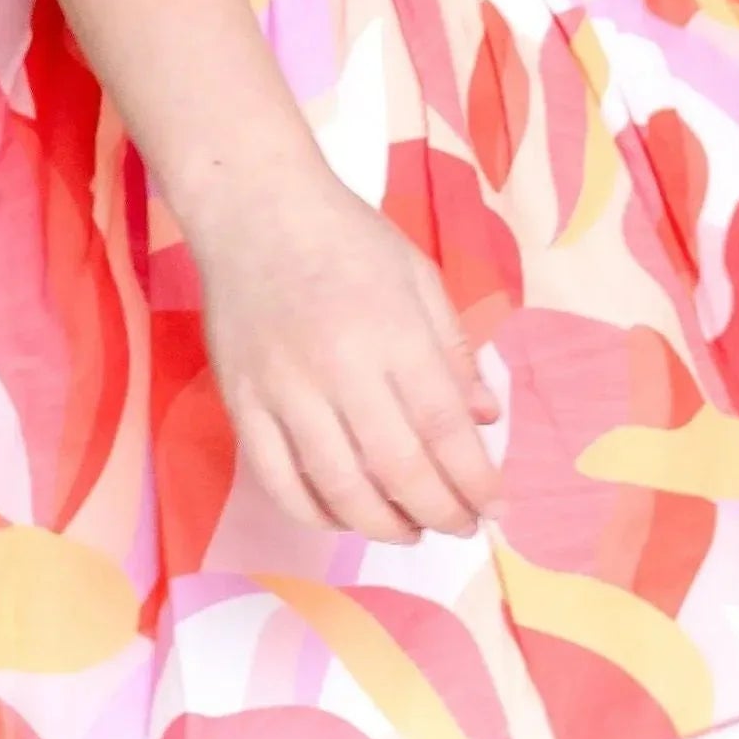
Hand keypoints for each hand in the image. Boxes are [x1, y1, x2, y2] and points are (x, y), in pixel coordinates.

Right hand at [190, 159, 500, 546]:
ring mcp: (283, 390)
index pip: (443, 426)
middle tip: (461, 527)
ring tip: (410, 531)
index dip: (475, 479)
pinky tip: (342, 517)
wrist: (253, 207)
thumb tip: (485, 419)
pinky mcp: (240, 402)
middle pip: (397, 467)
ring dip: (382, 524)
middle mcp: (339, 367)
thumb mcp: (418, 276)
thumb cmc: (347, 237)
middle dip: (439, 511)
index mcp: (393, 332)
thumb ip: (452, 350)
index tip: (498, 509)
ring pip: (337, 485)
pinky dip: (313, 512)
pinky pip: (276, 479)